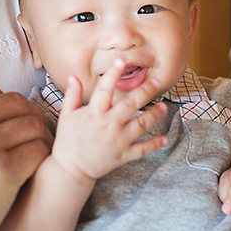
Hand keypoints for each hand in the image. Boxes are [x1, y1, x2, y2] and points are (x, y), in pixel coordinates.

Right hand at [0, 86, 49, 230]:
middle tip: (32, 141)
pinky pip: (38, 151)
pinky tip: (32, 174)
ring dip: (38, 140)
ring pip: (33, 125)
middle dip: (29, 120)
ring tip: (34, 158)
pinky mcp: (3, 171)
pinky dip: (40, 160)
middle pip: (18, 105)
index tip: (12, 129)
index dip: (9, 111)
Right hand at [50, 59, 166, 180]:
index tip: (121, 61)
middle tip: (156, 81)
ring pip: (141, 124)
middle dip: (145, 91)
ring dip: (154, 114)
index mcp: (94, 113)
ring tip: (163, 106)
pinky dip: (154, 145)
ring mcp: (118, 141)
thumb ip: (72, 95)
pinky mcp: (123, 155)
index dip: (113, 74)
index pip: (105, 89)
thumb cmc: (68, 140)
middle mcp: (108, 125)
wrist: (71, 169)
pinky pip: (142, 150)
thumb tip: (73, 76)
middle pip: (131, 104)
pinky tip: (164, 139)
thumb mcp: (66, 116)